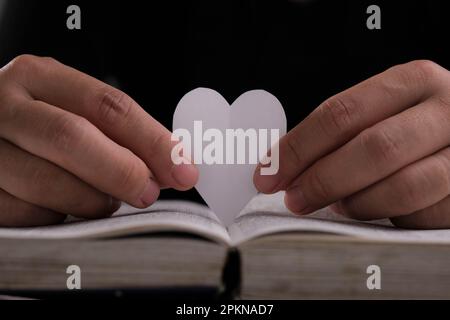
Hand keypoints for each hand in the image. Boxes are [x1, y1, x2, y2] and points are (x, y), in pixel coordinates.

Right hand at [0, 55, 197, 226]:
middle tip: (147, 192)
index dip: (152, 141)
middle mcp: (3, 106)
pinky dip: (57, 216)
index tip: (182, 169)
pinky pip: (26, 214)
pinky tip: (64, 207)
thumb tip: (171, 164)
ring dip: (90, 200)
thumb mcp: (71, 109)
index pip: (108, 106)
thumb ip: (117, 133)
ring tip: (105, 201)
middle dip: (122, 171)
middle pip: (72, 137)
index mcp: (38, 77)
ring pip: (47, 182)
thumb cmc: (37, 124)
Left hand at [254, 60, 449, 228]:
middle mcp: (446, 110)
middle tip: (294, 199)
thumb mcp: (382, 111)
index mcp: (411, 81)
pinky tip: (378, 211)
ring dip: (357, 203)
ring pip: (402, 187)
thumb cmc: (412, 124)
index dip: (298, 149)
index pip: (341, 114)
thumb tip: (283, 166)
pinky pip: (424, 215)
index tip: (268, 175)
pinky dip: (391, 219)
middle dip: (322, 180)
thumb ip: (341, 132)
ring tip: (338, 205)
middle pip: (373, 148)